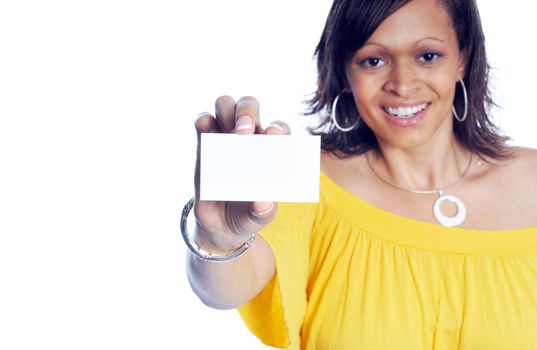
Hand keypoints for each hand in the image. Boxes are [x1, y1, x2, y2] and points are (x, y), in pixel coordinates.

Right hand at [193, 96, 290, 253]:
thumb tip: (263, 202)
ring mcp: (225, 136)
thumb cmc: (248, 214)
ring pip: (225, 105)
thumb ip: (262, 211)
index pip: (278, 128)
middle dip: (247, 112)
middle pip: (249, 106)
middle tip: (244, 132)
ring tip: (231, 133)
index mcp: (271, 149)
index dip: (277, 128)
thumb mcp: (259, 217)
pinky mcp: (205, 143)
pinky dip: (204, 121)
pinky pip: (203, 122)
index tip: (273, 136)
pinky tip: (208, 133)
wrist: (221, 226)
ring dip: (227, 111)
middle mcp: (250, 137)